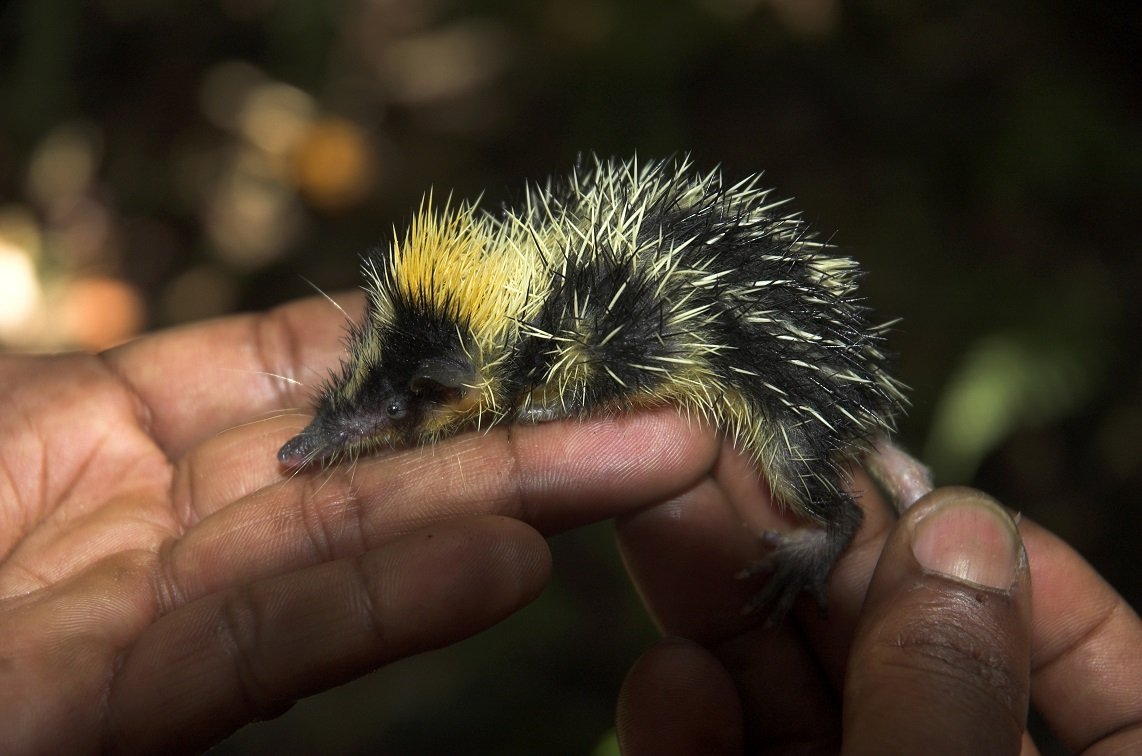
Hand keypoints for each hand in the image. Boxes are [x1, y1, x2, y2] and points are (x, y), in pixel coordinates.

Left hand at [0, 294, 721, 753]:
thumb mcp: (15, 421)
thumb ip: (186, 387)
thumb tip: (335, 331)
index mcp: (104, 429)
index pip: (303, 370)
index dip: (429, 345)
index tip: (549, 331)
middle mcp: (155, 519)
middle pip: (365, 466)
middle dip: (520, 436)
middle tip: (664, 420)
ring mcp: (146, 615)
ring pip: (348, 548)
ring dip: (501, 509)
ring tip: (640, 474)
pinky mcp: (125, 701)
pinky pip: (272, 636)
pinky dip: (391, 596)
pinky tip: (507, 557)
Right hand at [614, 444, 1141, 753]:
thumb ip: (945, 695)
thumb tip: (957, 527)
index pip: (1096, 665)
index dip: (1019, 568)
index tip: (915, 490)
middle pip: (905, 656)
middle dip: (817, 554)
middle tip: (733, 450)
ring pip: (802, 701)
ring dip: (732, 615)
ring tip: (665, 510)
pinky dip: (695, 729)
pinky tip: (671, 680)